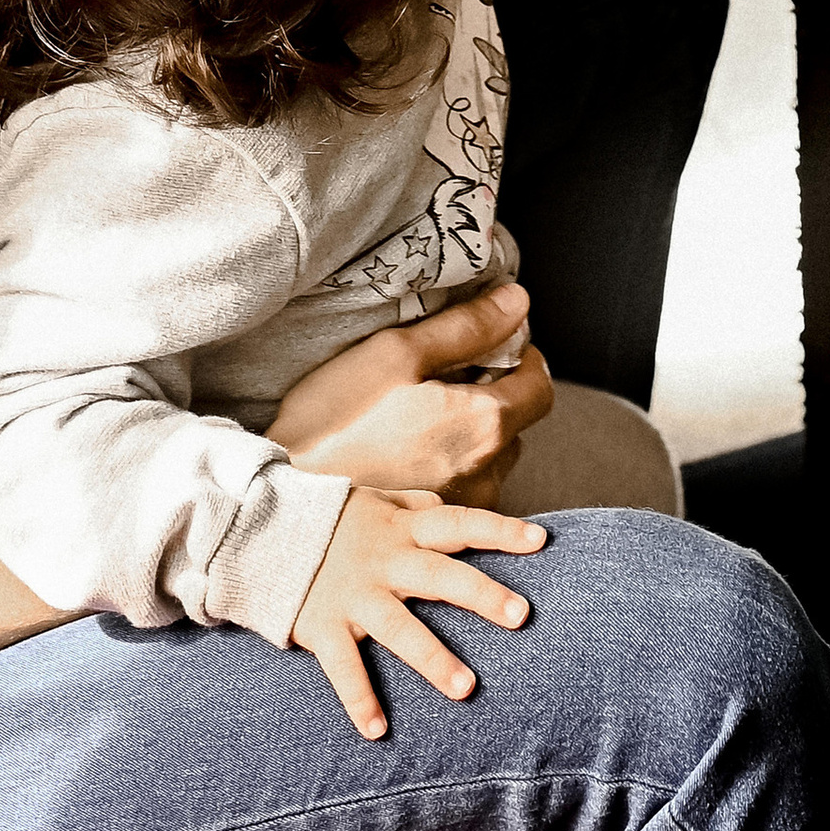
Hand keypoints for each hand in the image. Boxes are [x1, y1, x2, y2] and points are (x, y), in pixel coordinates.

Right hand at [267, 283, 552, 500]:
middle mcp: (486, 472)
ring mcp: (465, 506)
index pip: (540, 385)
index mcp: (482, 424)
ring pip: (492, 457)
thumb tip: (517, 302)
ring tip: (420, 419)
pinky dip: (452, 465)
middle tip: (443, 378)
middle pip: (516, 422)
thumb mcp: (394, 354)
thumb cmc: (335, 421)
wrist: (289, 498)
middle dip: (494, 394)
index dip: (522, 356)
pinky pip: (466, 486)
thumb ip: (465, 327)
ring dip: (473, 434)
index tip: (491, 345)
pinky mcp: (439, 527)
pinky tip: (408, 454)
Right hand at [290, 485, 547, 738]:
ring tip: (466, 688)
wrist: (255, 528)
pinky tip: (377, 731)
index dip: (500, 529)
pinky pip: (343, 668)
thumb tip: (450, 508)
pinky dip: (359, 699)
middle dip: (481, 595)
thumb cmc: (329, 519)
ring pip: (399, 629)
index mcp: (401, 529)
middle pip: (440, 576)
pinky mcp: (322, 626)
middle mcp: (384, 562)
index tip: (540, 541)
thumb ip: (413, 506)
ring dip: (433, 658)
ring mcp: (353, 596)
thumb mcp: (373, 500)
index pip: (459, 523)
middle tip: (521, 615)